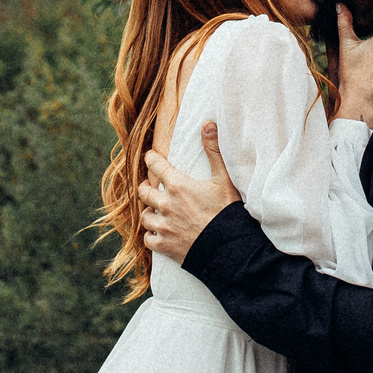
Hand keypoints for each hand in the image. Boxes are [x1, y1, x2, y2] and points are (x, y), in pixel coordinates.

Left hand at [139, 122, 241, 264]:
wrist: (229, 249)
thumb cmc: (227, 212)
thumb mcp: (224, 179)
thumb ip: (214, 151)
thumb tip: (208, 124)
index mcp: (178, 185)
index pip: (156, 165)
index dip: (151, 158)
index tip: (150, 157)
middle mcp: (166, 204)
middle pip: (143, 191)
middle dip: (146, 187)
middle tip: (152, 187)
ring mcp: (163, 226)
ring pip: (144, 215)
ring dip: (149, 212)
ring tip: (155, 211)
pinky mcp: (164, 245)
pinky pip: (148, 238)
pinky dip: (152, 235)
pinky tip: (158, 232)